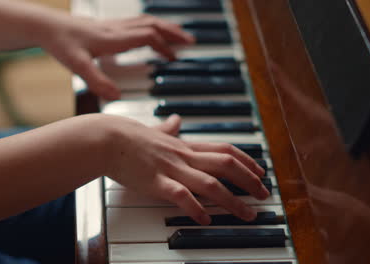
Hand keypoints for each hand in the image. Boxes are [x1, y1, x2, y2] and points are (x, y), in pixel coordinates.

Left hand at [39, 14, 193, 99]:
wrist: (46, 27)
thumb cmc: (61, 44)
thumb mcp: (77, 67)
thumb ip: (97, 82)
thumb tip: (117, 97)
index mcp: (114, 39)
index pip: (147, 37)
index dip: (164, 46)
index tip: (175, 59)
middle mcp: (117, 29)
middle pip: (153, 24)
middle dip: (173, 32)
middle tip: (190, 41)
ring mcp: (113, 26)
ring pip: (146, 21)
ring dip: (165, 27)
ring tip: (178, 35)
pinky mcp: (108, 26)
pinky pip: (137, 23)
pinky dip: (151, 27)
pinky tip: (151, 34)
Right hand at [104, 114, 268, 223]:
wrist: (105, 138)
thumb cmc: (126, 135)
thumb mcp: (153, 130)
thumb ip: (168, 128)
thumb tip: (176, 120)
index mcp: (183, 146)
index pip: (223, 149)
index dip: (246, 160)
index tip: (260, 170)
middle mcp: (183, 156)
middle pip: (225, 164)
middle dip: (249, 179)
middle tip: (264, 194)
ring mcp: (170, 169)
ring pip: (210, 183)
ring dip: (233, 200)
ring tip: (248, 215)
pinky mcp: (155, 182)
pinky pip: (181, 195)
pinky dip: (196, 208)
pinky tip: (206, 220)